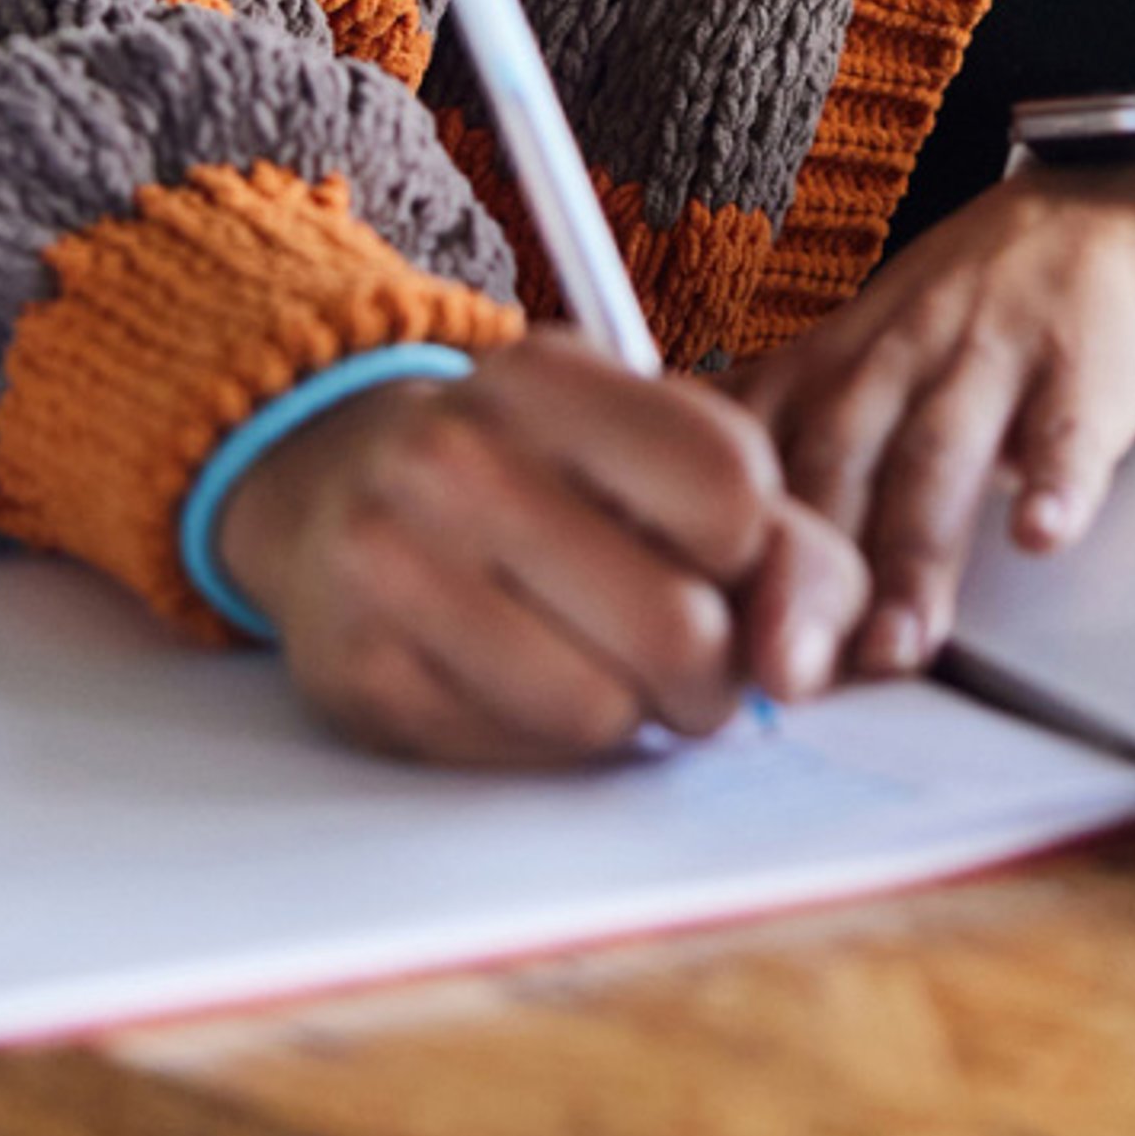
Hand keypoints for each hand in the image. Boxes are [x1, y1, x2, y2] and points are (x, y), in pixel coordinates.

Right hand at [211, 333, 867, 766]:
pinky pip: (520, 760)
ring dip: (632, 713)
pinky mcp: (363, 680)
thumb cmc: (527, 466)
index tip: (727, 556)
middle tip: (693, 658)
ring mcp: (394, 569)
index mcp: (545, 375)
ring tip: (606, 665)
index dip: (758, 550)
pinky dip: (555, 745)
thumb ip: (762, 525)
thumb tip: (808, 660)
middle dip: (715, 670)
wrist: (326, 483)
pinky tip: (532, 683)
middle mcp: (457, 458)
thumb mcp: (635, 439)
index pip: (731, 486)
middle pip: (677, 624)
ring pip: (601, 712)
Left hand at [728, 166, 1134, 681]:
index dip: (726, 553)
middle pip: (835, 461)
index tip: (707, 648)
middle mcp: (894, 354)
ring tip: (901, 643)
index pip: (756, 455)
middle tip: (789, 671)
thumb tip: (681, 545)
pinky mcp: (1081, 361)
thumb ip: (780, 437)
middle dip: (805, 575)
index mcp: (829, 362)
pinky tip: (1041, 534)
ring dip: (914, 555)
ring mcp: (988, 353)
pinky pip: (1068, 424)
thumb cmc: (965, 312)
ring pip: (939, 454)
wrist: (1096, 209)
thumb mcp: (855, 354)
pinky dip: (1056, 481)